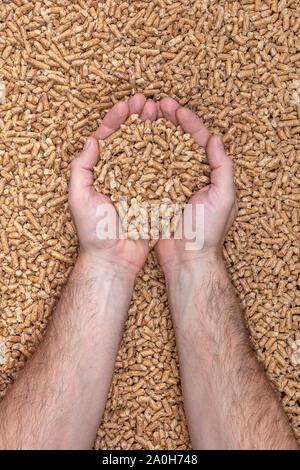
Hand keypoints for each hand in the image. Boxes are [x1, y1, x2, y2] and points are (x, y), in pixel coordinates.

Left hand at [69, 94, 158, 276]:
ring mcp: (139, 183)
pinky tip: (177, 141)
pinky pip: (163, 173)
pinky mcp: (154, 195)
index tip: (128, 104)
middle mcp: (121, 174)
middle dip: (139, 120)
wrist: (114, 259)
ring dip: (156, 132)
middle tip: (149, 103)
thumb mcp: (79, 198)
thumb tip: (92, 140)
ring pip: (149, 152)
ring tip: (164, 114)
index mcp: (101, 172)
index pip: (109, 138)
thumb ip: (81, 168)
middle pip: (131, 140)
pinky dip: (169, 157)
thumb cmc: (93, 232)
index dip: (117, 119)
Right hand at [154, 98, 237, 274]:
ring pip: (161, 152)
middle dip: (167, 121)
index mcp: (208, 173)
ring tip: (141, 117)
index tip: (172, 106)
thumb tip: (216, 137)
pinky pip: (147, 171)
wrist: (187, 260)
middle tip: (153, 104)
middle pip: (177, 141)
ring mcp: (171, 184)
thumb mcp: (224, 198)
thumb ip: (223, 167)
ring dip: (152, 134)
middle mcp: (189, 175)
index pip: (198, 139)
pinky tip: (131, 144)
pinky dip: (140, 156)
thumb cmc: (207, 231)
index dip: (186, 121)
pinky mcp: (156, 194)